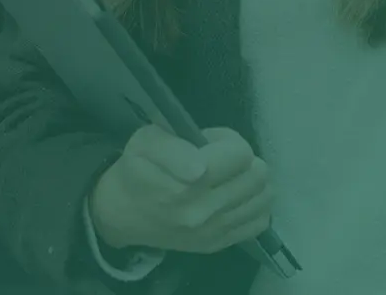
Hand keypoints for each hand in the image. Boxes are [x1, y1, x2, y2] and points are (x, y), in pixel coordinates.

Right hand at [88, 124, 273, 255]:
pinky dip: (254, 204)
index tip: (211, 143)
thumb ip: (174, 147)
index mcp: (185, 186)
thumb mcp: (146, 143)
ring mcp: (213, 232)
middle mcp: (202, 213)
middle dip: (244, 159)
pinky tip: (236, 196)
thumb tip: (200, 167)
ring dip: (253, 181)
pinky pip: (260, 221)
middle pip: (258, 175)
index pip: (241, 154)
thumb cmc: (136, 170)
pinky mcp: (218, 244)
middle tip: (222, 160)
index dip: (229, 141)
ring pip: (265, 196)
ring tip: (230, 177)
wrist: (121, 214)